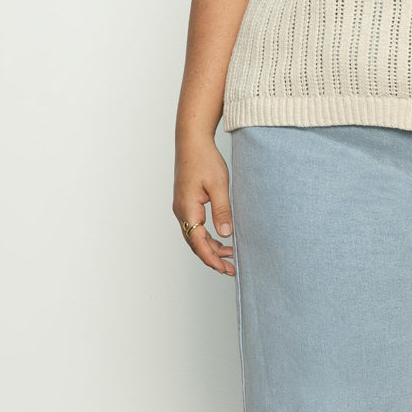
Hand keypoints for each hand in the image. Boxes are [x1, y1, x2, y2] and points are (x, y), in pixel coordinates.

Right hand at [173, 139, 235, 274]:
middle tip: (230, 269)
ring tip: (229, 256)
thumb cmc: (204, 159)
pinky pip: (195, 226)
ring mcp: (182, 208)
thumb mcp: (219, 185)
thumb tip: (226, 234)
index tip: (225, 269)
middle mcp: (181, 211)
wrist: (191, 142)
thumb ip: (222, 210)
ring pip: (195, 236)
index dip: (211, 258)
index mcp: (187, 209)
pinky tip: (221, 239)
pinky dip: (207, 237)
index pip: (198, 242)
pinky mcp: (186, 203)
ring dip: (211, 248)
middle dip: (212, 258)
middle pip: (195, 243)